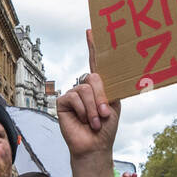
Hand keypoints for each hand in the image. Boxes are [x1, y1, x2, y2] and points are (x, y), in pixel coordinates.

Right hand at [56, 30, 120, 176]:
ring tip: (95, 122)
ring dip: (93, 108)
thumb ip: (108, 89)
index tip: (92, 30)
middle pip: (93, 77)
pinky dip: (83, 110)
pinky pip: (74, 97)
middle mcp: (85, 87)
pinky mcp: (62, 101)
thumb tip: (98, 77)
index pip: (96, 63)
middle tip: (105, 114)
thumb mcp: (113, 106)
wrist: (95, 146)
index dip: (93, 46)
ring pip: (85, 89)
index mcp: (99, 86)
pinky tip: (84, 121)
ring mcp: (73, 93)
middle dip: (101, 96)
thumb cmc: (106, 128)